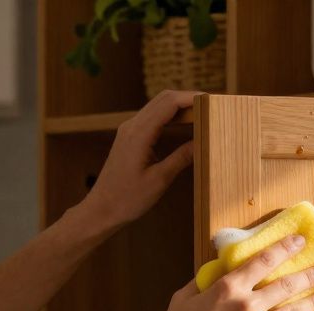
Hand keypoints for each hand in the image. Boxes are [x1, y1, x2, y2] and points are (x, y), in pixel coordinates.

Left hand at [78, 90, 198, 230]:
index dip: (191, 98)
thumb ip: (181, 158)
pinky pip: (152, 118)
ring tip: (202, 113)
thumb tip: (202, 142)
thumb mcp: (160, 180)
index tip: (211, 101)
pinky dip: (170, 116)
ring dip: (179, 106)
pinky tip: (184, 124)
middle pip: (163, 99)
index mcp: (139, 134)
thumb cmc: (128, 199)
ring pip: (157, 106)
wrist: (101, 209)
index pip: (169, 103)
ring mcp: (129, 130)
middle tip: (211, 106)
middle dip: (188, 98)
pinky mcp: (129, 137)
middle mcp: (132, 126)